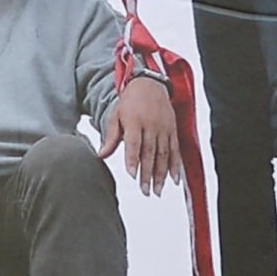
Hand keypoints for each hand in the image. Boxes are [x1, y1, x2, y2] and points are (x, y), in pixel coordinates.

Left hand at [110, 73, 184, 194]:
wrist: (150, 84)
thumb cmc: (130, 101)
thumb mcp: (116, 116)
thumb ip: (111, 138)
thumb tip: (101, 155)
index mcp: (135, 121)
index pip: (134, 144)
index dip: (133, 160)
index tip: (132, 176)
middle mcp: (151, 125)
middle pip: (149, 153)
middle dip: (147, 174)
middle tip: (145, 191)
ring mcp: (164, 127)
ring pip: (163, 154)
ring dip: (161, 174)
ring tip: (157, 190)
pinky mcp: (173, 129)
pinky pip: (175, 150)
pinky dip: (175, 165)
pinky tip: (173, 179)